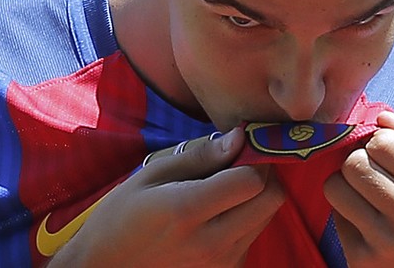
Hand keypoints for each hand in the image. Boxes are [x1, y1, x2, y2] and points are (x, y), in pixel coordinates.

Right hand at [48, 128, 284, 267]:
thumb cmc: (122, 216)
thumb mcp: (153, 174)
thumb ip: (200, 156)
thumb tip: (239, 138)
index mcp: (189, 211)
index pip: (252, 180)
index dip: (253, 156)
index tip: (241, 146)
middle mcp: (212, 243)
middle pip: (271, 199)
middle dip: (263, 174)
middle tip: (239, 163)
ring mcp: (221, 264)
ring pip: (266, 217)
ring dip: (256, 197)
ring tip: (224, 190)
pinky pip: (252, 238)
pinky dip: (247, 219)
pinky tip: (218, 214)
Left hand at [324, 112, 393, 267]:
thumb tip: (383, 117)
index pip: (383, 142)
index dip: (375, 143)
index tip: (383, 156)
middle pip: (354, 162)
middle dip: (357, 163)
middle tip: (370, 176)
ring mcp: (388, 244)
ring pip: (335, 185)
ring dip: (343, 186)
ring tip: (363, 196)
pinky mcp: (363, 262)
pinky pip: (333, 215)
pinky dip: (343, 213)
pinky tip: (363, 223)